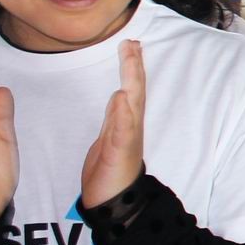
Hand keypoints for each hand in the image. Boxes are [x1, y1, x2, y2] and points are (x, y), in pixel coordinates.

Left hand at [80, 42, 144, 204]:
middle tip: (132, 42)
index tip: (130, 44)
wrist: (116, 202)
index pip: (130, 89)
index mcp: (124, 122)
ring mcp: (128, 138)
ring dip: (132, 80)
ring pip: (132, 103)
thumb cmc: (110, 172)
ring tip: (131, 57)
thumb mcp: (108, 139)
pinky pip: (123, 129)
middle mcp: (130, 126)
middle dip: (134, 66)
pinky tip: (121, 96)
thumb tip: (119, 95)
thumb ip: (115, 118)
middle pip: (135, 90)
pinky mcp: (121, 151)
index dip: (131, 67)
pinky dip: (123, 112)